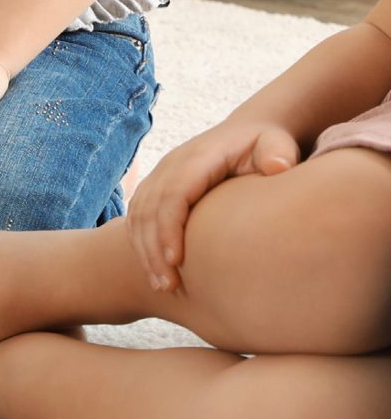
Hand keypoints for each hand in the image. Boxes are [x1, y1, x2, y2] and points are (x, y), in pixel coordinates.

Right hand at [127, 118, 299, 291]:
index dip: (170, 226)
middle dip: (153, 248)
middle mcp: (172, 164)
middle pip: (150, 207)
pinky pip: (139, 214)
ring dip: (145, 249)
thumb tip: (278, 166)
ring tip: (162, 286)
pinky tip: (155, 269)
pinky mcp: (160, 186)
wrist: (248, 131)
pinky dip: (142, 242)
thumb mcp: (277, 143)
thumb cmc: (266, 144)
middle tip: (168, 287)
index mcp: (198, 157)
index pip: (174, 192)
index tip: (176, 261)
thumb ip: (278, 152)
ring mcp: (163, 174)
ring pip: (139, 213)